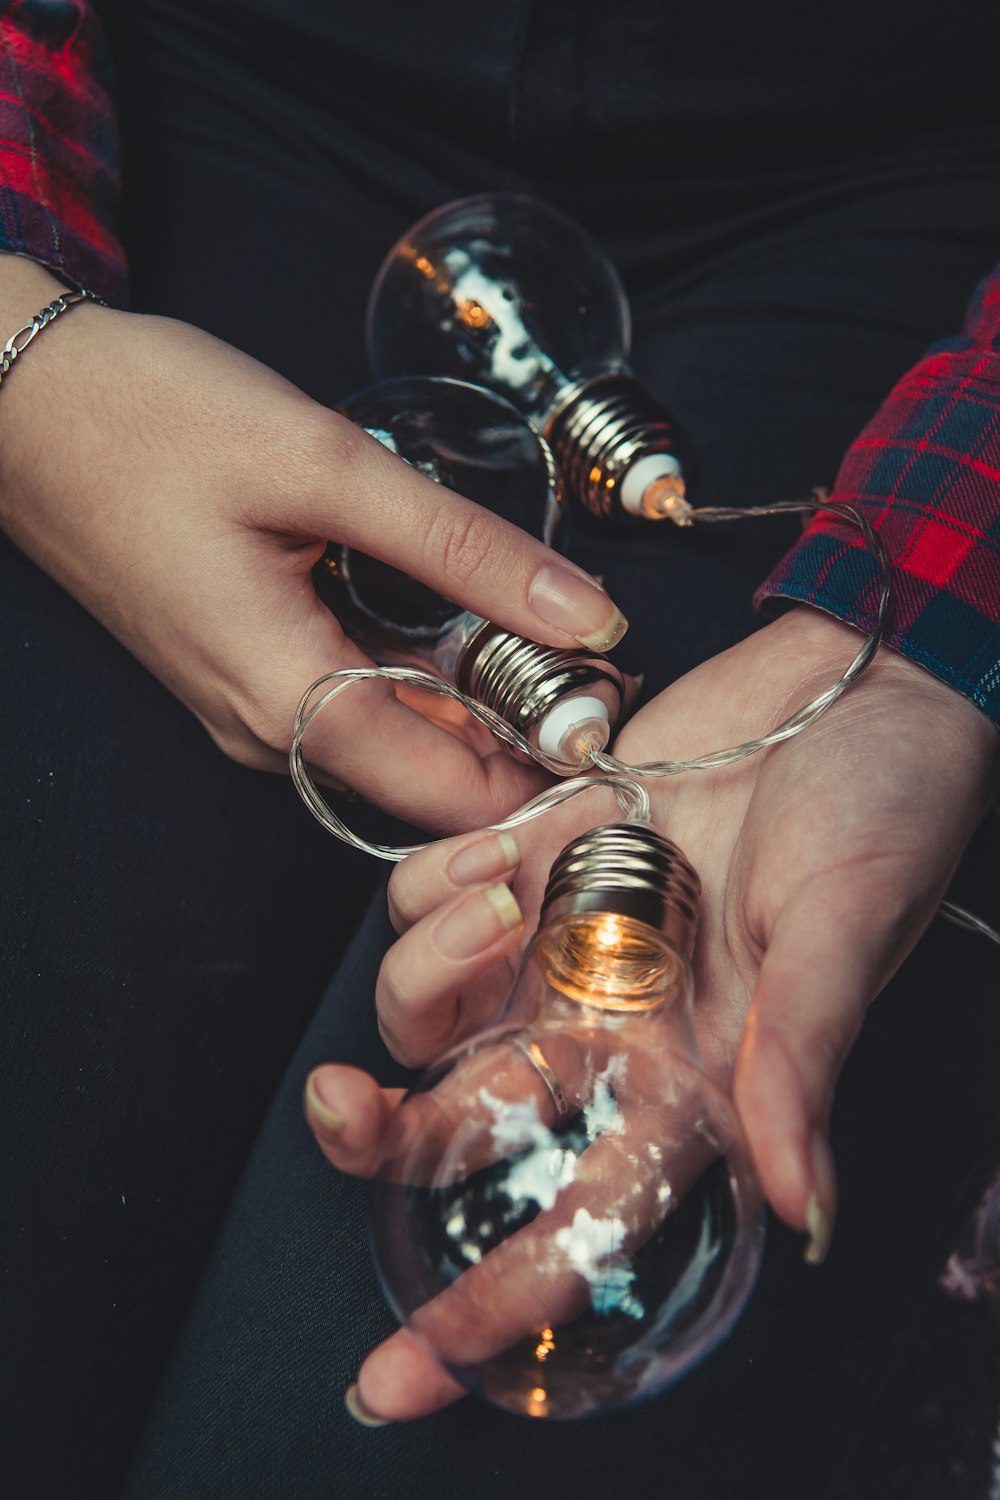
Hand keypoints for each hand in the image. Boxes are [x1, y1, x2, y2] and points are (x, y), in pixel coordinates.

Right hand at [0, 257, 625, 830]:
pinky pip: (351, 704)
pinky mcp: (242, 672)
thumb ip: (465, 550)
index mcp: (287, 698)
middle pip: (427, 778)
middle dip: (520, 735)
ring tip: (549, 634)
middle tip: (599, 660)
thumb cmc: (152, 423)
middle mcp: (268, 732)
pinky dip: (418, 676)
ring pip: (392, 741)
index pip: (450, 796)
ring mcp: (248, 707)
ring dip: (474, 702)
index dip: (545, 769)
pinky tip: (458, 621)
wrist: (21, 403)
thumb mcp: (329, 468)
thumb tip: (587, 615)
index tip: (617, 712)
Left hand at [305, 605, 997, 1419]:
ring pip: (429, 1002)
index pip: (582, 1212)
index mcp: (693, 1073)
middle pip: (464, 1121)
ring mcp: (564, 937)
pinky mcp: (538, 852)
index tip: (412, 1375)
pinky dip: (435, 881)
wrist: (850, 684)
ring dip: (430, 967)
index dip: (499, 1303)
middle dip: (380, 1136)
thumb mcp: (848, 934)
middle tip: (343, 1106)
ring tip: (502, 898)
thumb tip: (802, 1208)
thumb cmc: (880, 809)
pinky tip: (501, 846)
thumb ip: (802, 1063)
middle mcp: (613, 1021)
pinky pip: (433, 892)